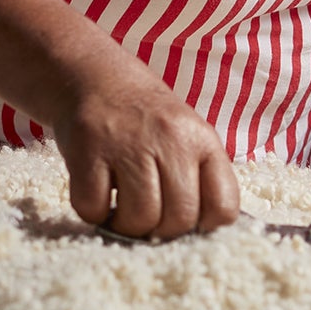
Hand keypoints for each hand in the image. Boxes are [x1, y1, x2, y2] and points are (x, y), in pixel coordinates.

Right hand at [53, 65, 240, 240]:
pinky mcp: (86, 149)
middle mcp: (170, 138)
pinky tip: (98, 192)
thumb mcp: (186, 136)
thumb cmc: (144, 119)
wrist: (94, 76)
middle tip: (147, 216)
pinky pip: (93, 208)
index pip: (224, 206)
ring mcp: (127, 143)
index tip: (186, 221)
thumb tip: (202, 233)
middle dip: (161, 231)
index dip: (205, 225)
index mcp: (201, 139)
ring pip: (139, 219)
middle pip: (179, 219)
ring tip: (121, 207)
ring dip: (126, 225)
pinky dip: (93, 211)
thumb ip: (199, 177)